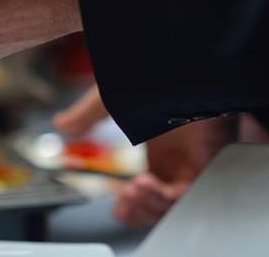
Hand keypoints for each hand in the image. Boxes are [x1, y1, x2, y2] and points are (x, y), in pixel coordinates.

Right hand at [56, 85, 234, 226]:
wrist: (171, 58)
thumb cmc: (146, 74)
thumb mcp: (107, 100)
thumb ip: (84, 116)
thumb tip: (60, 124)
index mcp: (160, 148)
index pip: (151, 189)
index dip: (134, 203)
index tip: (117, 206)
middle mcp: (179, 158)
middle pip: (163, 203)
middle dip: (139, 211)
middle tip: (121, 201)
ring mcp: (194, 159)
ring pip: (175, 204)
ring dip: (149, 206)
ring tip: (129, 191)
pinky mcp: (208, 159)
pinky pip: (190, 194)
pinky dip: (165, 198)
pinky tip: (143, 184)